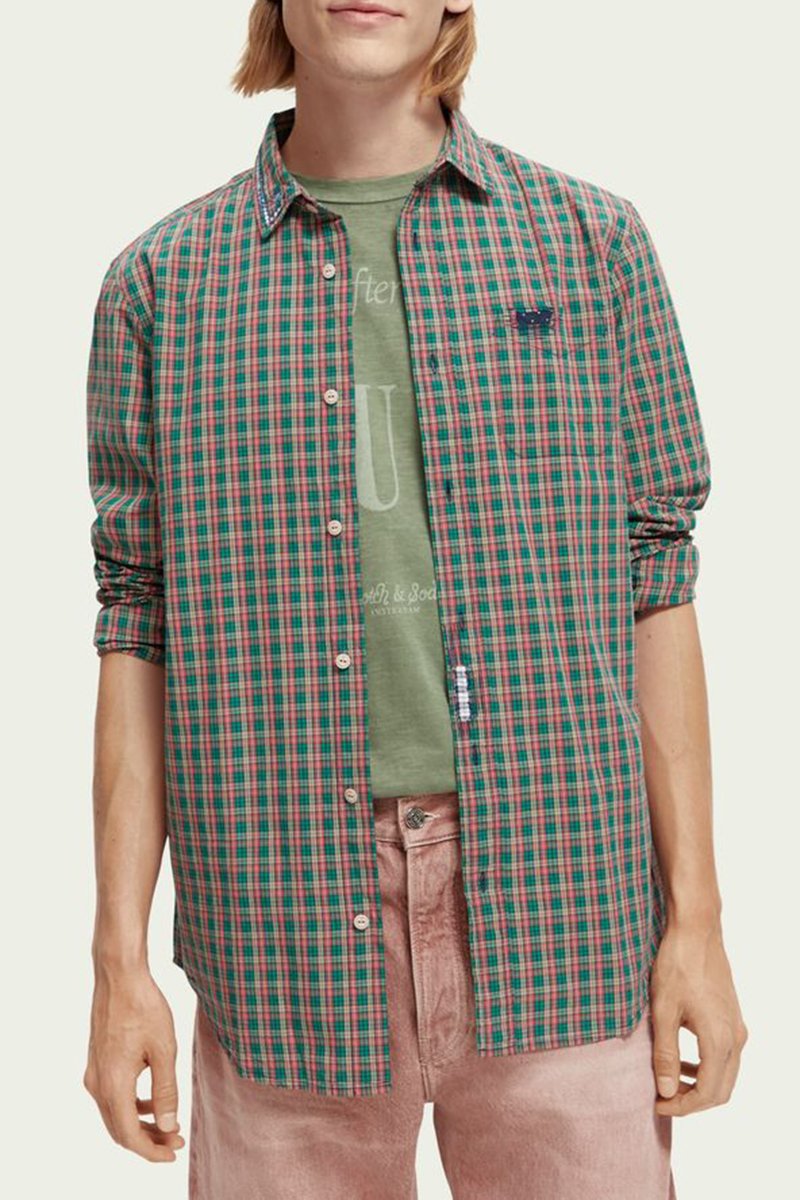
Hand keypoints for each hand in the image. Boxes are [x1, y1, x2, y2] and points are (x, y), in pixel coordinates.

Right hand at [83, 968, 184, 1161]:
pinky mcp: (97, 1063)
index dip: (151, 1151)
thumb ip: (165, 1091)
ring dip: (140, 1124)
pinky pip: (112, 1097)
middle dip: (148, 1140)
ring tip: (169, 1125)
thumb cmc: (145, 1007)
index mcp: (113, 1084)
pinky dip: (132, 1106)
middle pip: (119, 1130)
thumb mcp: (164, 1049)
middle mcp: (97, 1084)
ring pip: (114, 1114)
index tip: (173, 1153)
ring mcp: (94, 1074)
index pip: (129, 1135)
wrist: (120, 977)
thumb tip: (167, 1126)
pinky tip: (153, 1101)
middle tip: (176, 1141)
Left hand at [650, 920, 747, 1116]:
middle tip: (662, 1098)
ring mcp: (737, 1026)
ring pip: (725, 1073)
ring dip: (699, 1084)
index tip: (657, 1105)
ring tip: (669, 1080)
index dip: (682, 1107)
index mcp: (719, 1040)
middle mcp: (735, 1037)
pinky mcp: (732, 1016)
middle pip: (721, 1090)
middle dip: (692, 1101)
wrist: (696, 930)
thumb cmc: (677, 966)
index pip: (707, 1094)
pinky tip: (682, 1057)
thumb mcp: (663, 1010)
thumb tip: (666, 1091)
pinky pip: (725, 1054)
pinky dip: (706, 1065)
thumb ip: (666, 1054)